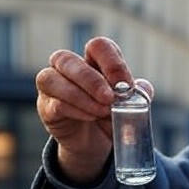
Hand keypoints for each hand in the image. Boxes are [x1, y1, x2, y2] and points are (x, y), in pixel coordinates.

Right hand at [35, 37, 151, 184]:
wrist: (95, 142)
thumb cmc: (111, 115)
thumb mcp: (130, 104)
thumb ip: (139, 94)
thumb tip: (142, 90)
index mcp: (92, 60)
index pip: (98, 46)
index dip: (112, 62)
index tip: (126, 85)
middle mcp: (67, 67)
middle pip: (67, 59)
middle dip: (91, 80)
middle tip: (110, 99)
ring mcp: (52, 85)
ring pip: (51, 78)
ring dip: (81, 96)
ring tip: (102, 112)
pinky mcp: (46, 107)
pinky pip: (54, 103)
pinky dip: (75, 110)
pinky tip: (91, 117)